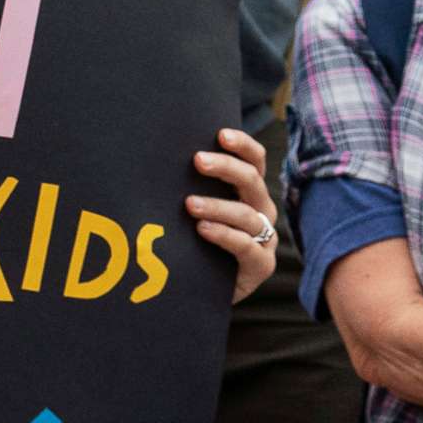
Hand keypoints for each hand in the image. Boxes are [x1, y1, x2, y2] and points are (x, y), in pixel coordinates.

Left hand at [187, 128, 277, 304]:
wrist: (201, 287)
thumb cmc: (195, 240)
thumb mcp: (193, 210)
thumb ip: (190, 187)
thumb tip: (158, 157)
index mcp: (248, 192)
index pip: (254, 161)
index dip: (242, 145)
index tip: (220, 134)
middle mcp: (260, 210)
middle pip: (252, 181)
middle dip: (225, 168)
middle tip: (197, 161)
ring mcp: (264, 238)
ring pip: (247, 215)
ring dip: (217, 206)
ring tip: (189, 204)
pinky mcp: (260, 265)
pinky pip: (247, 247)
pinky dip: (224, 236)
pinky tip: (202, 230)